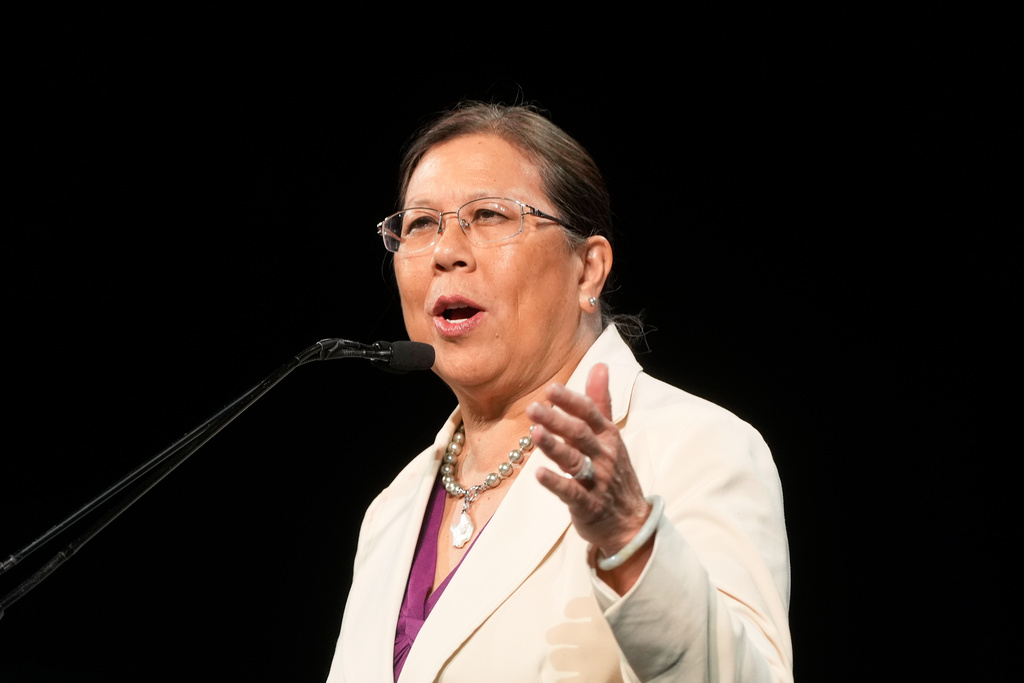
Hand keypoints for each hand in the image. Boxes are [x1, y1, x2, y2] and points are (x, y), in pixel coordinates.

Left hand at [527, 363, 651, 562]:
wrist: (632, 522)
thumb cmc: (615, 474)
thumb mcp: (611, 436)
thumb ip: (600, 402)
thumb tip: (599, 365)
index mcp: (608, 437)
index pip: (590, 413)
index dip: (571, 401)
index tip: (550, 389)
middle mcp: (604, 456)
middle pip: (580, 434)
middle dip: (557, 420)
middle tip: (533, 408)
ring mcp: (597, 481)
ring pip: (575, 461)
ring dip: (555, 447)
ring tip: (534, 434)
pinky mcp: (588, 504)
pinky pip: (572, 492)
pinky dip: (556, 483)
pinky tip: (538, 474)